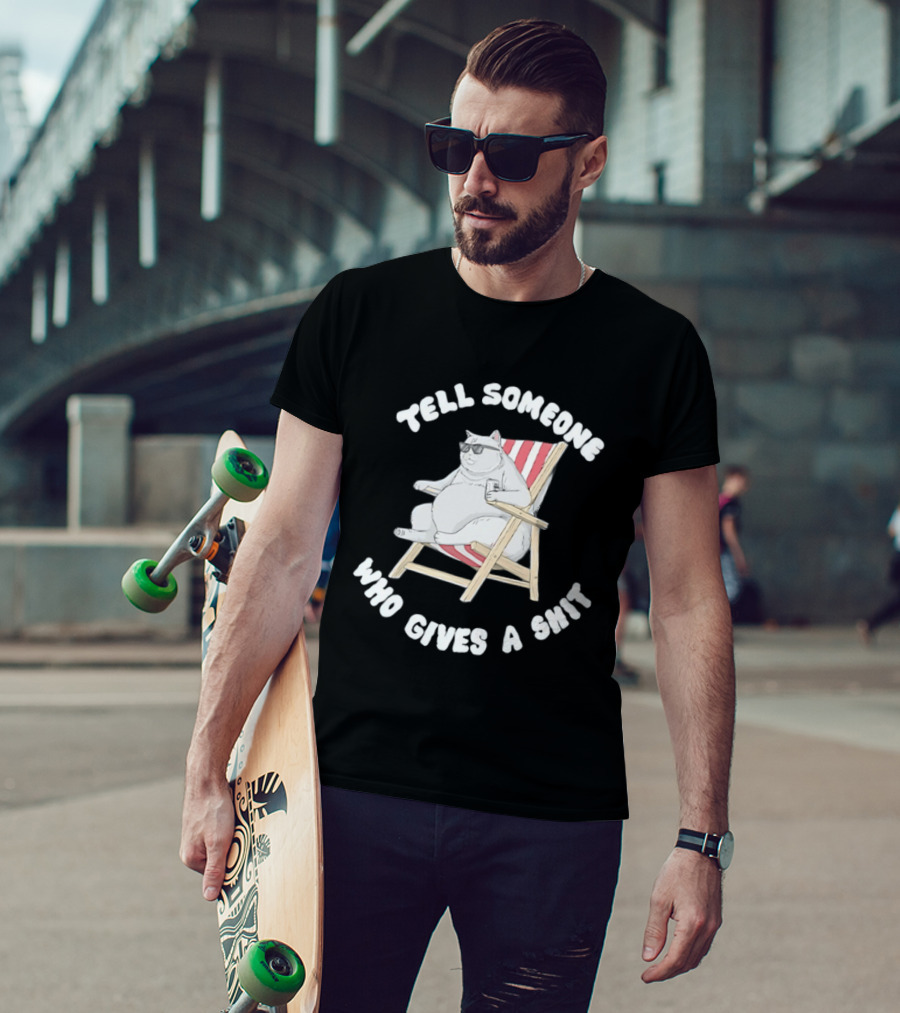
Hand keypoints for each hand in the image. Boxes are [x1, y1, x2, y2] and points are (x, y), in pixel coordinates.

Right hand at [180, 774, 234, 901]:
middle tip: (241, 836)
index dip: (233, 868)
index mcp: (192, 858)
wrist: (207, 778)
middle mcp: (192, 849)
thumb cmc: (212, 810)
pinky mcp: (205, 824)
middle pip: (221, 860)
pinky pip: (222, 832)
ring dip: (234, 838)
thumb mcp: (218, 843)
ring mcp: (198, 836)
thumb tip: (209, 897)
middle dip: (234, 850)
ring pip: (223, 845)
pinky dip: (231, 827)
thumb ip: (215, 870)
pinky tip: (234, 817)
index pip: (218, 876)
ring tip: (237, 824)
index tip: (245, 861)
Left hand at [641, 848, 722, 982]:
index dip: (659, 972)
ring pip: (697, 957)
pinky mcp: (716, 920)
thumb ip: (654, 930)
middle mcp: (707, 928)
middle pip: (687, 962)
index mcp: (692, 924)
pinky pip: (704, 946)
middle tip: (650, 973)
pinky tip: (678, 952)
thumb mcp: (659, 899)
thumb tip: (648, 957)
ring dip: (680, 965)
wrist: (700, 853)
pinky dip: (690, 954)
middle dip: (668, 971)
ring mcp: (714, 925)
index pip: (675, 959)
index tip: (645, 977)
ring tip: (661, 966)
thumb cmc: (677, 872)